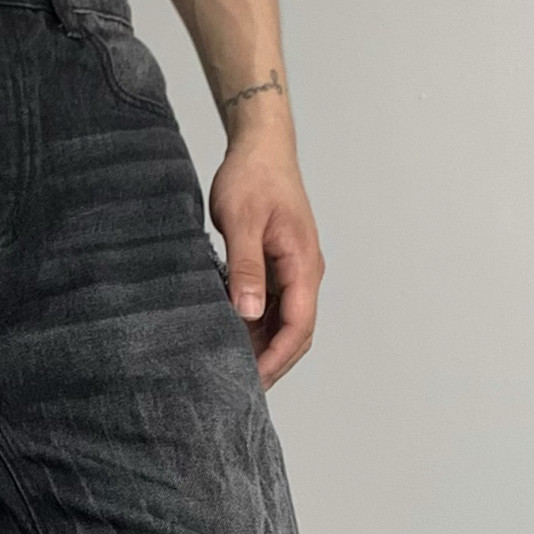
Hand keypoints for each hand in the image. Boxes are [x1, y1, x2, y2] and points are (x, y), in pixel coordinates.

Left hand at [209, 120, 324, 387]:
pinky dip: (255, 326)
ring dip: (262, 346)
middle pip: (296, 332)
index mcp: (303, 264)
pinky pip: (272, 306)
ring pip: (284, 322)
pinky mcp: (278, 267)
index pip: (298, 325)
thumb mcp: (242, 221)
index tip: (253, 381)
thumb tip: (249, 312)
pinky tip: (229, 336)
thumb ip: (246, 267)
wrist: (260, 147)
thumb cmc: (253, 177)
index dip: (278, 358)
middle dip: (272, 361)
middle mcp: (305, 273)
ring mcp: (293, 271)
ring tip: (230, 368)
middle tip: (237, 387)